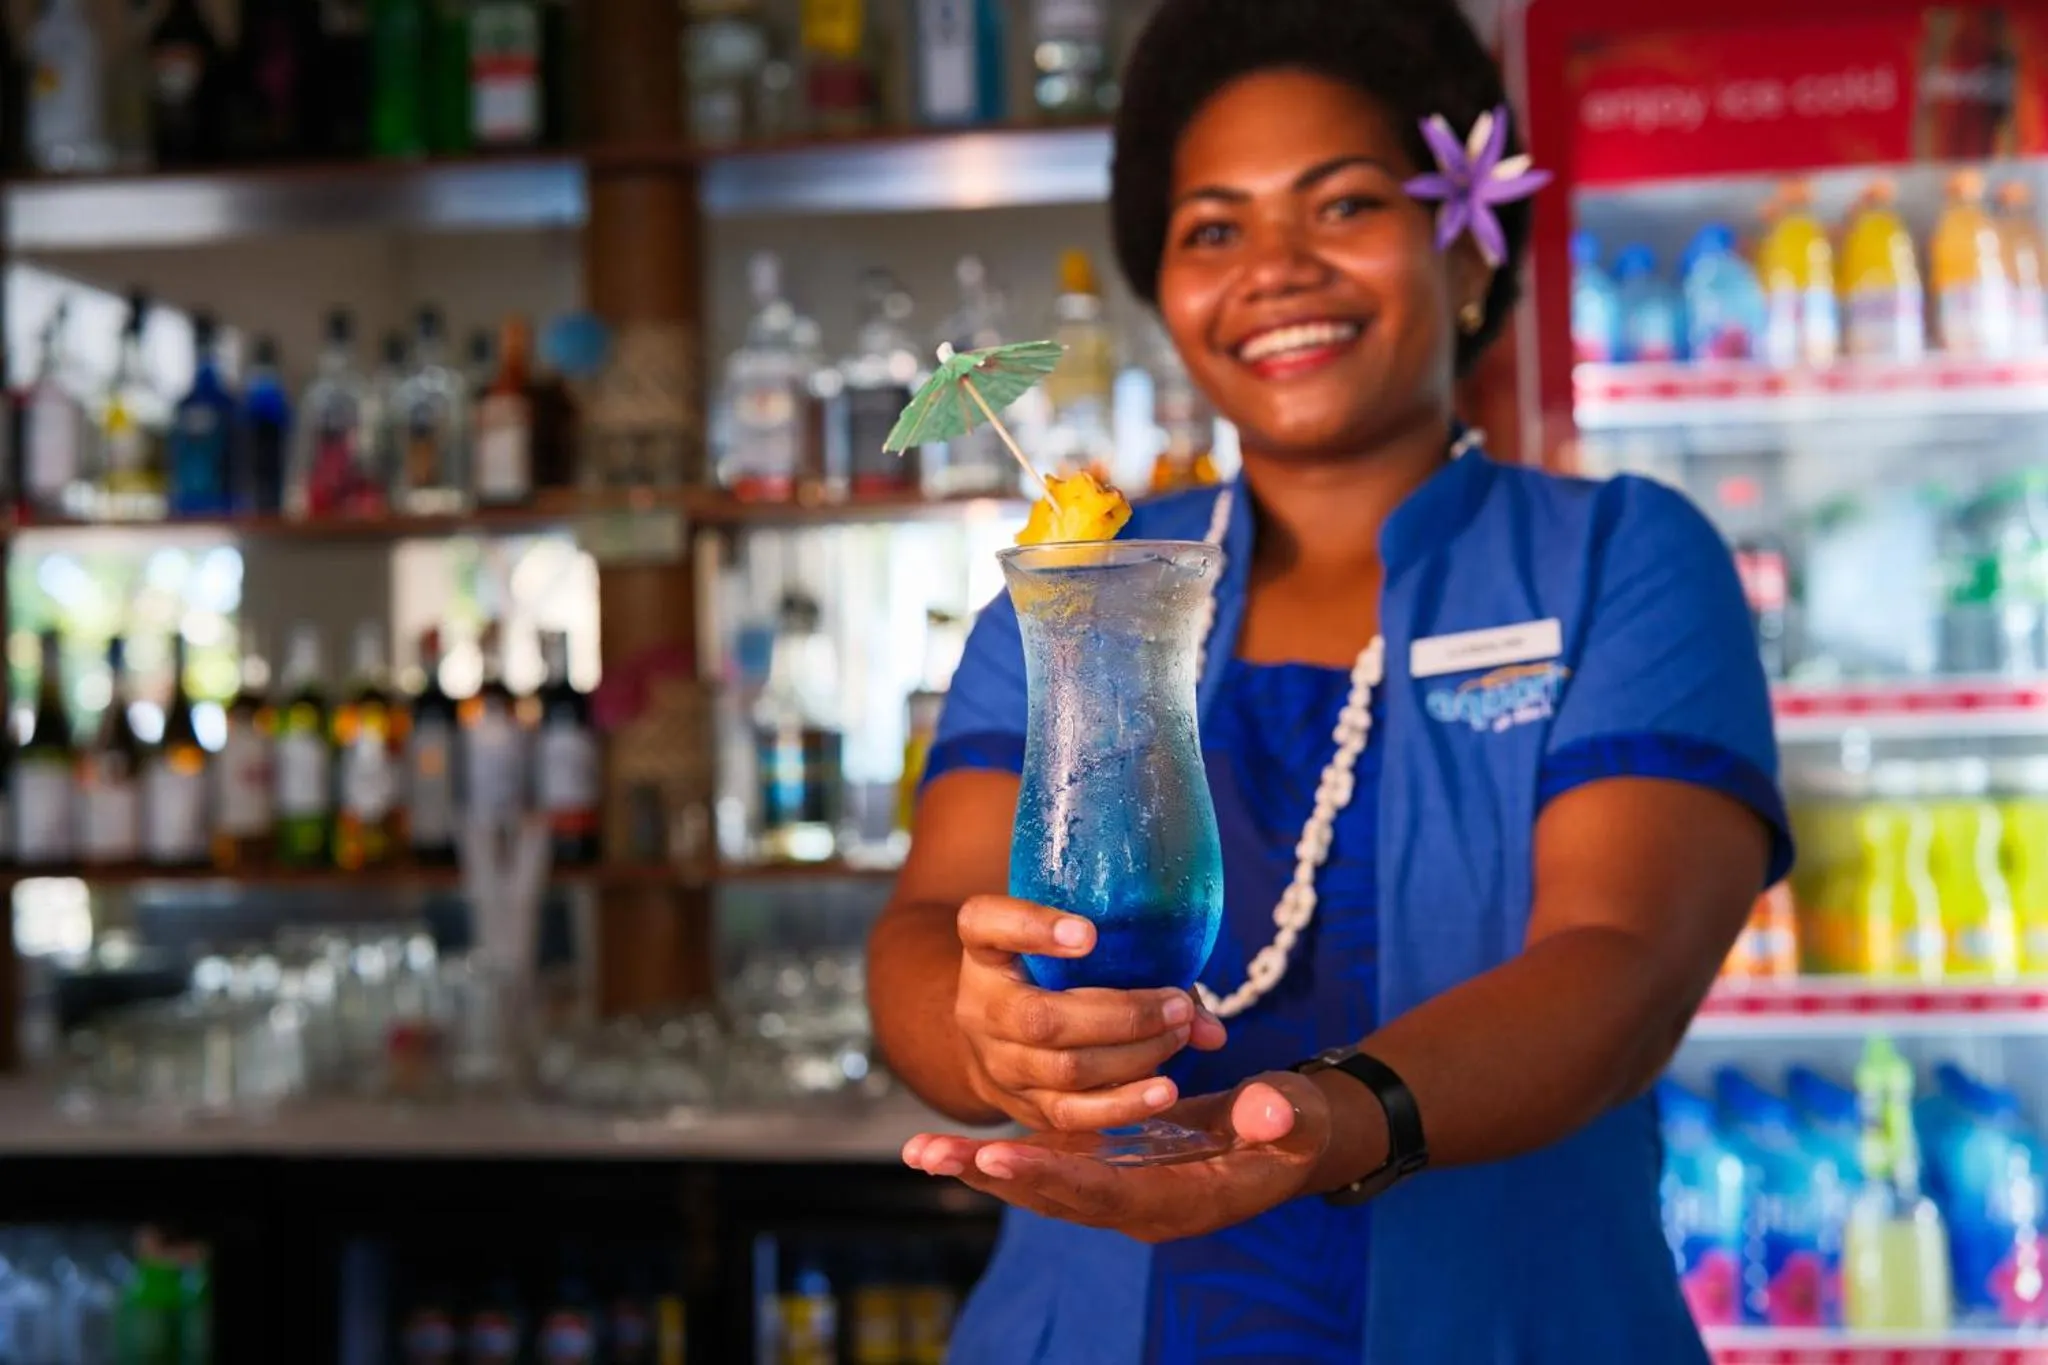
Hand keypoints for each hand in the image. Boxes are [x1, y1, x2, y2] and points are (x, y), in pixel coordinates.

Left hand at [904, 1071, 1374, 1242]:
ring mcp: (1122, 1191)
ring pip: (1045, 1185)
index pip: (1108, 1195)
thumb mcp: (1301, 1119)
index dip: (1054, 1178)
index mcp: (1183, 1202)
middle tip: (935, 1155)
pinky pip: (1050, 1167)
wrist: (1290, 1139)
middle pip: (1059, 1197)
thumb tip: (1267, 1107)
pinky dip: (1004, 1157)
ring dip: (984, 1170)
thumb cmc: (1298, 1129)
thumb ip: (1284, 1116)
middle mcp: (1141, 1207)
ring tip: (919, 1151)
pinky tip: (952, 1146)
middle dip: (998, 1178)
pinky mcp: (1110, 1170)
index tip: (1000, 1159)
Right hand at [953, 895, 1226, 1131]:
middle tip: (1176, 1007)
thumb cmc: (1049, 974)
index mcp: (983, 946)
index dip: (1033, 928)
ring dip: (1133, 1057)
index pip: (985, 923)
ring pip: (1062, 1069)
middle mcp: (980, 1004)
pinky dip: (1121, 1104)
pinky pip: (1070, 1113)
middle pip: (1041, 1017)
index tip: (1089, 933)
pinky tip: (1162, 1092)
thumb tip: (1210, 1029)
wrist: (994, 1035)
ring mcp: (995, 1061)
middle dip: (1122, 1015)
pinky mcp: (1019, 1106)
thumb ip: (1141, 968)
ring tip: (1178, 1039)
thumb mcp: (1073, 948)